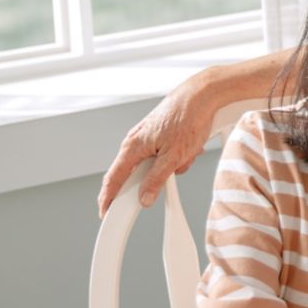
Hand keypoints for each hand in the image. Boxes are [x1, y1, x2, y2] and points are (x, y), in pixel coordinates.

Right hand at [97, 78, 214, 215]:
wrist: (202, 95)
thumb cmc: (188, 118)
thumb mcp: (174, 156)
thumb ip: (156, 179)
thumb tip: (144, 198)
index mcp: (132, 146)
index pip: (113, 179)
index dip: (108, 198)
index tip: (105, 212)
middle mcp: (136, 142)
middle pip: (136, 173)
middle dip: (156, 178)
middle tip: (169, 175)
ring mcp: (148, 138)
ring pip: (156, 165)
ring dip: (173, 165)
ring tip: (188, 153)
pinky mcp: (161, 136)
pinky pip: (165, 155)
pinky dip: (179, 156)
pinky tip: (191, 148)